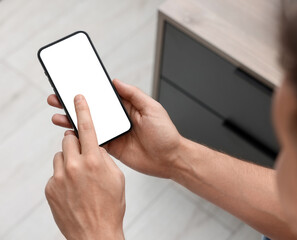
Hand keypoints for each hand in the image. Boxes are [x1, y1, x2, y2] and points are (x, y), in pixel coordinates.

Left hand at [45, 95, 124, 239]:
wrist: (95, 233)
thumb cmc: (110, 207)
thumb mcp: (117, 177)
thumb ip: (104, 157)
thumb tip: (95, 147)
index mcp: (94, 161)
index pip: (87, 128)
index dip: (83, 110)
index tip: (77, 99)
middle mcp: (74, 166)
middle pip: (69, 140)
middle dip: (76, 143)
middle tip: (85, 155)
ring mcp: (60, 178)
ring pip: (61, 156)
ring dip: (69, 161)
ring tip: (80, 176)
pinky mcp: (50, 188)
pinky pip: (56, 173)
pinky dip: (64, 176)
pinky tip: (74, 189)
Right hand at [47, 79, 182, 177]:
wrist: (170, 159)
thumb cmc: (165, 133)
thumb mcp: (152, 108)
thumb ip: (134, 95)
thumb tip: (116, 81)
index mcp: (127, 108)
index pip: (104, 97)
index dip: (89, 91)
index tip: (73, 84)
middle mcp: (118, 120)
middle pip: (93, 110)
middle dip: (74, 105)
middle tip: (56, 98)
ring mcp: (114, 134)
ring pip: (90, 126)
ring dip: (73, 121)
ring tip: (57, 116)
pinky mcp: (112, 149)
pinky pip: (94, 142)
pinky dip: (81, 139)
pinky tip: (69, 134)